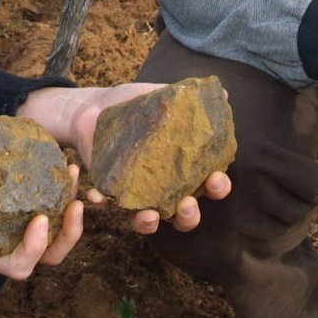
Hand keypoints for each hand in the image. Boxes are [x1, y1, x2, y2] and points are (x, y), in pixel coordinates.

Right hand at [0, 135, 86, 278]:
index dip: (33, 249)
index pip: (16, 265)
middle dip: (67, 235)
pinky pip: (55, 207)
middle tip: (75, 205)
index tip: (40, 218)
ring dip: (71, 212)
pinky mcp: (29, 205)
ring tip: (73, 175)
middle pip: (47, 256)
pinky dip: (65, 191)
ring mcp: (21, 225)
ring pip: (57, 232)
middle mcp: (8, 242)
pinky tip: (67, 166)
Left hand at [21, 84, 231, 233]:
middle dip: (189, 215)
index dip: (217, 187)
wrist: (95, 107)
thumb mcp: (159, 96)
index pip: (208, 185)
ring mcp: (136, 193)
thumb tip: (222, 94)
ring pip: (148, 221)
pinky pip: (105, 203)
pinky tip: (97, 196)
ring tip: (148, 215)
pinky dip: (102, 202)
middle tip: (186, 203)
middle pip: (183, 215)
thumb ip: (187, 98)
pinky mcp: (108, 189)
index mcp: (182, 168)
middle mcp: (163, 187)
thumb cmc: (133, 106)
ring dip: (149, 223)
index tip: (215, 178)